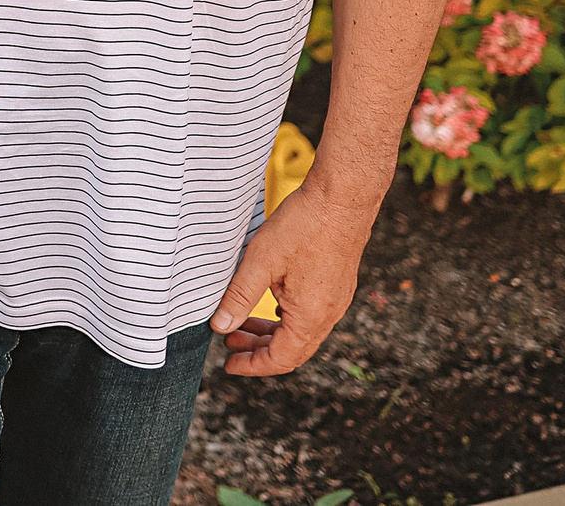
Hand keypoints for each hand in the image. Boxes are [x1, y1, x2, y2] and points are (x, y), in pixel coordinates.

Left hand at [208, 182, 379, 374]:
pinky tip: (271, 304)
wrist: (344, 197)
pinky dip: (287, 318)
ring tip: (242, 322)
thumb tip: (220, 327)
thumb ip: (239, 297)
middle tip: (228, 340)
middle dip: (258, 350)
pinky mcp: (338, 283)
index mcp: (311, 316)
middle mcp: (329, 314)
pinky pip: (311, 315)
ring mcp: (337, 299)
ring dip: (272, 332)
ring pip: (302, 332)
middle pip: (293, 350)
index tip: (229, 364)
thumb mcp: (261, 261)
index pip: (281, 359)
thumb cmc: (304, 226)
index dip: (253, 366)